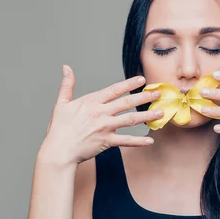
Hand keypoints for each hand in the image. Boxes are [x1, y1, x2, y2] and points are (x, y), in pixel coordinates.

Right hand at [40, 65, 163, 165]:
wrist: (59, 150)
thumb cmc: (59, 129)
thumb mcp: (61, 104)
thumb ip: (67, 85)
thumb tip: (66, 68)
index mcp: (91, 102)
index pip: (114, 90)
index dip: (129, 84)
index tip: (142, 80)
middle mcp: (101, 113)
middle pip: (127, 102)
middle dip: (144, 97)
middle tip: (158, 93)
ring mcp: (105, 127)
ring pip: (130, 119)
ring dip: (147, 116)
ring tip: (160, 113)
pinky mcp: (107, 141)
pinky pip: (126, 141)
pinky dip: (139, 141)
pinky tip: (150, 140)